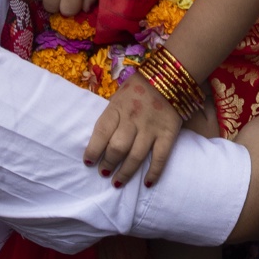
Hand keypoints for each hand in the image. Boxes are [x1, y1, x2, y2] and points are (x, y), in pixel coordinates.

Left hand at [86, 71, 185, 186]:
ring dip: (125, 173)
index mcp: (117, 108)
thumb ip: (112, 116)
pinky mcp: (168, 133)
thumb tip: (100, 140)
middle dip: (108, 164)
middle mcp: (132, 119)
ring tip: (117, 183)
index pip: (101, 132)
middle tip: (104, 174)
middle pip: (117, 148)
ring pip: (135, 156)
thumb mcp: (119, 97)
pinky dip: (154, 172)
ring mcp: (151, 128)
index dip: (93, 149)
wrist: (170, 75)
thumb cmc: (139, 88)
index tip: (88, 162)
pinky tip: (147, 183)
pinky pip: (160, 157)